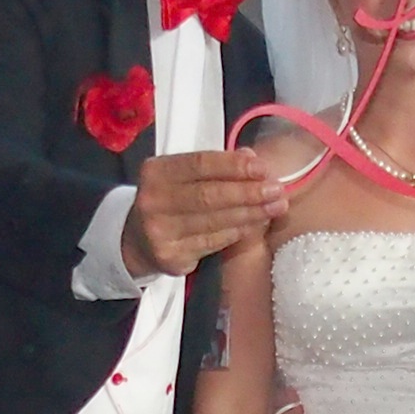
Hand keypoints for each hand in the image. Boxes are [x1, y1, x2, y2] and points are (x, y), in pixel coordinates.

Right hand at [124, 149, 284, 277]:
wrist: (137, 242)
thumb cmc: (170, 201)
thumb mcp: (183, 177)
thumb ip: (215, 166)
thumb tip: (250, 158)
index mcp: (156, 172)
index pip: (200, 164)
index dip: (233, 166)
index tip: (263, 168)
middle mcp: (153, 200)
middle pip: (209, 195)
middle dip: (248, 192)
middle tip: (277, 190)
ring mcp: (160, 231)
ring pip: (215, 221)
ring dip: (251, 213)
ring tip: (276, 206)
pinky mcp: (171, 256)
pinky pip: (214, 242)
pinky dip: (239, 231)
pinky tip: (256, 223)